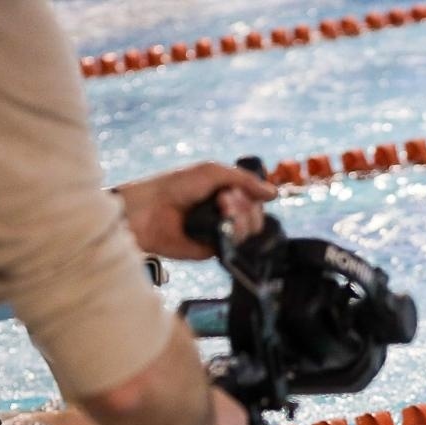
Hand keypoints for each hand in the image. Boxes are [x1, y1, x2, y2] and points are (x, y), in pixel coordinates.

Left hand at [113, 162, 276, 259]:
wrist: (150, 209)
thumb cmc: (176, 186)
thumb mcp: (212, 172)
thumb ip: (244, 180)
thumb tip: (274, 193)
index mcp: (226, 195)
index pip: (255, 200)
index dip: (252, 195)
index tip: (234, 190)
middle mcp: (226, 215)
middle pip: (257, 217)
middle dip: (246, 206)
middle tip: (224, 200)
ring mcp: (221, 233)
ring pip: (251, 232)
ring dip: (241, 218)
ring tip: (221, 209)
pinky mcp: (215, 250)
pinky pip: (238, 248)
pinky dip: (235, 236)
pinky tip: (223, 227)